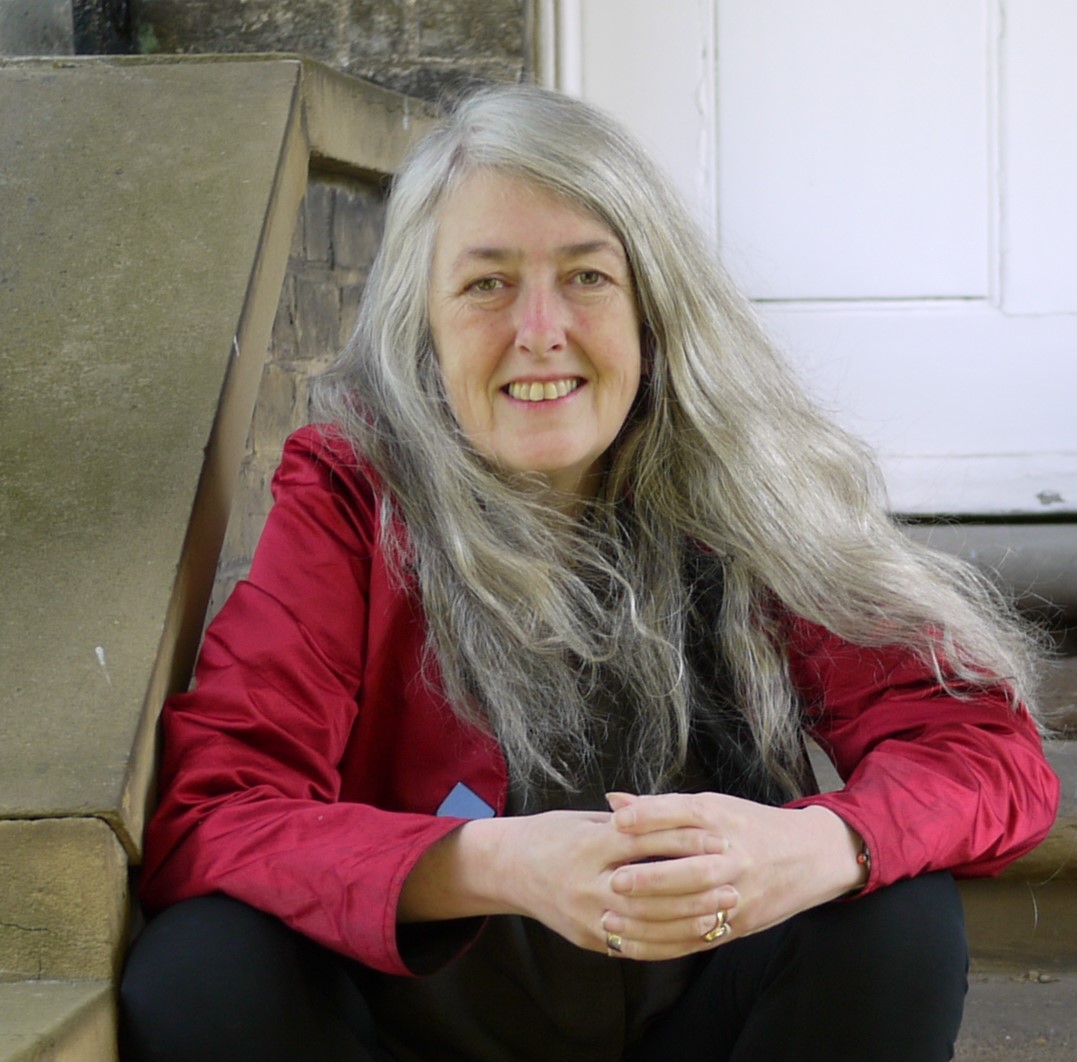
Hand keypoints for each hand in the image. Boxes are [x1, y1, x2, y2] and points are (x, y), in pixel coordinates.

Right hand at [399, 807, 738, 959]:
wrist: (509, 869)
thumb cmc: (552, 835)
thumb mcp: (585, 819)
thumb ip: (627, 821)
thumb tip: (674, 812)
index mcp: (587, 845)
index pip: (643, 842)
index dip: (682, 840)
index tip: (716, 838)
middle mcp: (585, 884)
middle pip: (650, 888)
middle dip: (694, 884)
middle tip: (730, 877)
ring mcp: (586, 916)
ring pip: (646, 923)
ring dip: (689, 918)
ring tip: (722, 908)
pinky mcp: (588, 939)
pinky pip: (635, 946)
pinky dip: (669, 943)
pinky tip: (696, 935)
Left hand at [601, 792, 863, 954]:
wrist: (810, 857)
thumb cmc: (749, 826)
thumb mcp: (714, 807)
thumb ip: (663, 808)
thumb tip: (614, 802)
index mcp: (725, 819)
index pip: (686, 814)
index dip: (651, 816)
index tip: (617, 821)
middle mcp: (734, 856)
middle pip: (693, 868)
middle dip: (654, 877)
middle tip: (616, 880)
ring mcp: (739, 894)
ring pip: (694, 910)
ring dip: (651, 917)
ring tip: (611, 917)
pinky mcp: (738, 925)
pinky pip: (696, 938)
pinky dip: (661, 944)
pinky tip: (630, 942)